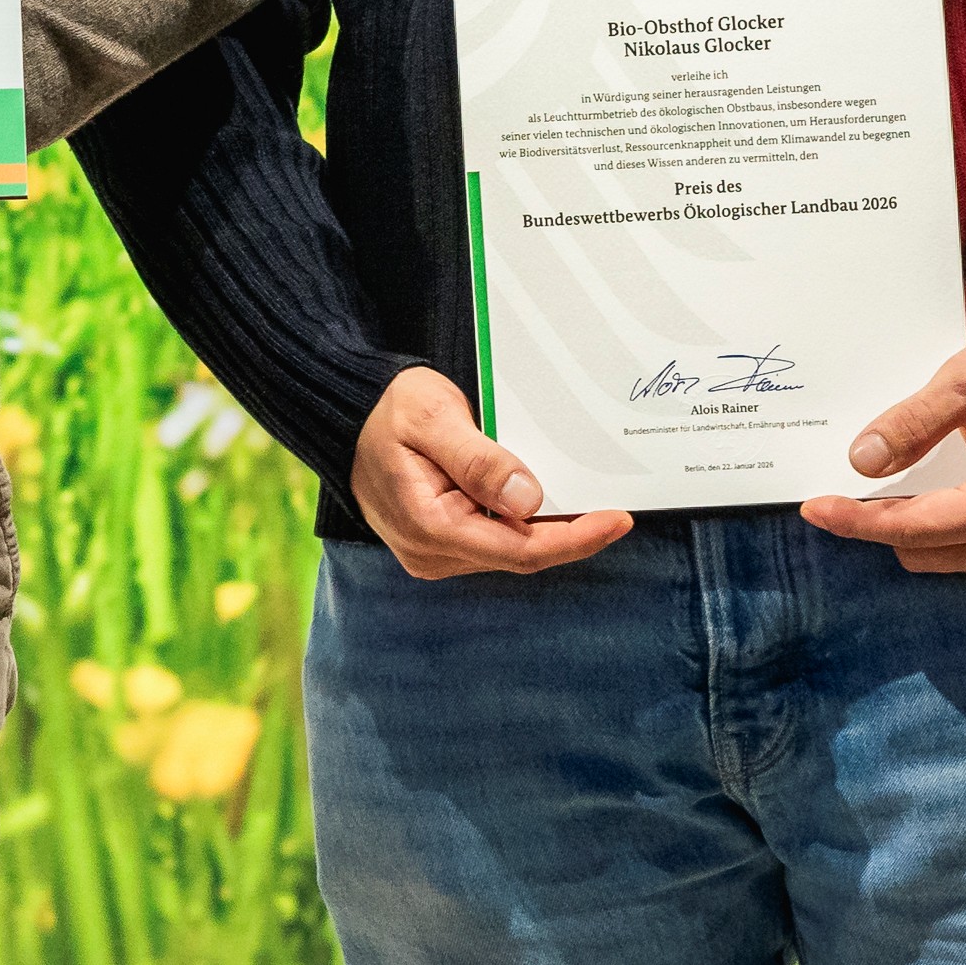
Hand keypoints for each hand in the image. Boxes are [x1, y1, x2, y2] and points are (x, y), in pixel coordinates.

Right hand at [352, 365, 634, 582]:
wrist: (347, 414)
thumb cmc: (387, 409)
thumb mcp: (433, 417)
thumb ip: (479, 460)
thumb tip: (529, 500)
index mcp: (428, 527)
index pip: (519, 549)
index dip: (575, 539)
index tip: (617, 519)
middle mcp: (430, 552)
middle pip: (521, 556)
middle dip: (571, 534)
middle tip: (618, 506)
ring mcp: (434, 552)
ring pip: (511, 551)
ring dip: (551, 530)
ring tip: (591, 500)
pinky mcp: (440, 542)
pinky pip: (496, 541)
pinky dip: (528, 524)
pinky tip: (552, 502)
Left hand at [801, 340, 965, 573]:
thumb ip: (913, 422)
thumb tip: (861, 462)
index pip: (916, 528)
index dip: (858, 520)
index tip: (814, 508)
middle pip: (922, 552)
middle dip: (879, 524)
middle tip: (843, 489)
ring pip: (940, 559)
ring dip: (907, 529)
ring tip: (886, 489)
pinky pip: (965, 553)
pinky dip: (936, 530)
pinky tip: (923, 496)